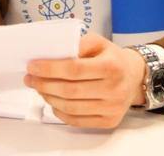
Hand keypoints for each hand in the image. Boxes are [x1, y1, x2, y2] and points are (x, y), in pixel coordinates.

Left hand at [25, 32, 146, 128]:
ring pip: (71, 107)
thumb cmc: (111, 58)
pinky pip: (78, 120)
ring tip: (38, 88)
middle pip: (70, 91)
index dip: (49, 69)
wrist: (134, 77)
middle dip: (44, 84)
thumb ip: (77, 44)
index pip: (74, 69)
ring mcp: (112, 108)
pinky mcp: (109, 121)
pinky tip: (52, 101)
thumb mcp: (98, 42)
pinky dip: (60, 112)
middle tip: (29, 78)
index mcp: (111, 66)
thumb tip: (51, 53)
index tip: (32, 66)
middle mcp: (114, 89)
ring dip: (49, 98)